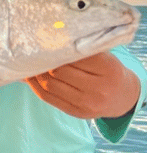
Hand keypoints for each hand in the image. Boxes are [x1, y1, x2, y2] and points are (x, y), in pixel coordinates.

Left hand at [25, 52, 140, 118]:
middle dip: (44, 61)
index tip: (45, 42)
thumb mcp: (104, 56)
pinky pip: (48, 98)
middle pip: (60, 71)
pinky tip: (29, 77)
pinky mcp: (77, 113)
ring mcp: (88, 103)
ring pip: (50, 85)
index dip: (57, 49)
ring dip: (35, 74)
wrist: (123, 97)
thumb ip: (83, 49)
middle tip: (32, 52)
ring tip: (28, 64)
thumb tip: (49, 39)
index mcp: (109, 68)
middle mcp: (100, 88)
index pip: (75, 56)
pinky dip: (35, 86)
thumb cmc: (108, 71)